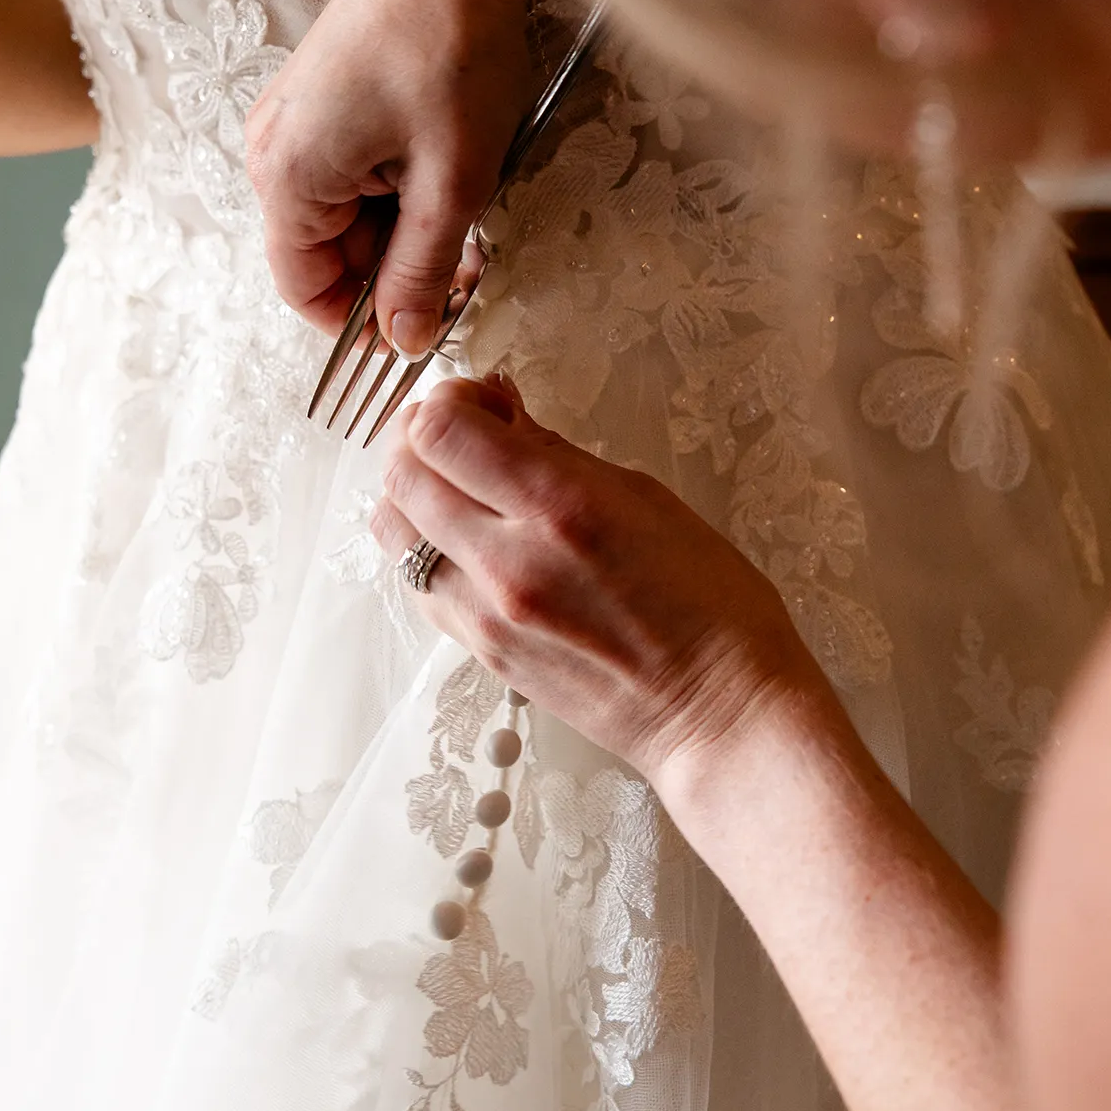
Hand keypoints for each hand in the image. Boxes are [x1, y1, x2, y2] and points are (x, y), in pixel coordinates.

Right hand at [245, 0, 535, 352]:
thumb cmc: (454, 43)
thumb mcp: (452, 180)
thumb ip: (423, 269)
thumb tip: (407, 337)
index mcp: (287, 173)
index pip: (303, 288)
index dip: (360, 323)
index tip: (416, 332)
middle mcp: (276, 145)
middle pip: (326, 251)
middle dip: (393, 271)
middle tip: (465, 269)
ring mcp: (299, 115)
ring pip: (347, 211)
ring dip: (403, 227)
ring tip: (466, 210)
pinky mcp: (328, 93)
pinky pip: (355, 168)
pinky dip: (399, 186)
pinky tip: (448, 171)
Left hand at [370, 378, 835, 788]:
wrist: (716, 712)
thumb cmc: (709, 606)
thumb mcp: (646, 498)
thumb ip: (558, 455)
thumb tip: (503, 417)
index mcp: (559, 507)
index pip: (442, 431)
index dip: (449, 399)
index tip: (480, 400)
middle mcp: (507, 561)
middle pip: (402, 474)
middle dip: (419, 437)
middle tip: (460, 434)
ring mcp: (485, 614)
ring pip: (394, 531)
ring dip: (413, 493)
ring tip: (456, 487)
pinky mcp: (480, 652)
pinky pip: (419, 582)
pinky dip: (427, 547)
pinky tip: (468, 540)